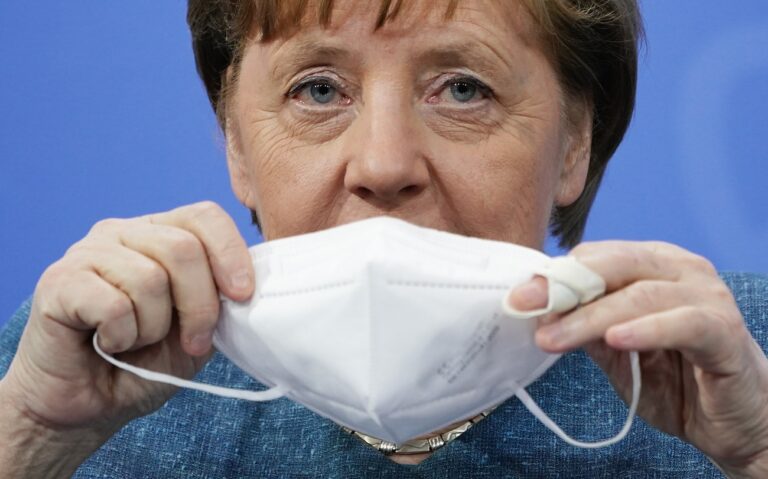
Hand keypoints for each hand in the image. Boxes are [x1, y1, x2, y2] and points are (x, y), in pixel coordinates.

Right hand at [0, 201, 253, 471]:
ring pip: (149, 279)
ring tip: (135, 341)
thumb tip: (247, 284)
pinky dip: (121, 337)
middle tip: (191, 343)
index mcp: (162, 234)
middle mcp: (125, 233)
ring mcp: (88, 252)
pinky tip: (107, 344)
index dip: (230, 254)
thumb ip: (220, 298)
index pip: (205, 216)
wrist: (90, 405)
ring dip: (153, 328)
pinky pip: (113, 305)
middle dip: (199, 305)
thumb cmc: (145, 363)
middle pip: (183, 248)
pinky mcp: (59, 281)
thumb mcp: (199, 330)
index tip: (242, 296)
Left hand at [509, 241, 767, 474]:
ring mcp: (707, 298)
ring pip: (640, 295)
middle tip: (526, 306)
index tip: (518, 297)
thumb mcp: (617, 351)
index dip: (555, 276)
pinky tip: (617, 339)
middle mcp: (681, 270)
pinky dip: (647, 329)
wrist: (733, 422)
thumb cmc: (676, 378)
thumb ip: (586, 327)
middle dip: (564, 287)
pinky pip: (683, 324)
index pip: (597, 258)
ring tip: (554, 338)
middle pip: (614, 266)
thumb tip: (538, 311)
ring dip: (591, 317)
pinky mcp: (725, 332)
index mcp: (654, 265)